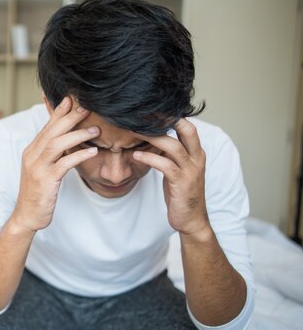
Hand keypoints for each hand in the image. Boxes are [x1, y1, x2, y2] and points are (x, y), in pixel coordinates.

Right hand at [12, 97, 98, 231]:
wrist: (27, 215)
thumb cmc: (39, 191)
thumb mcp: (43, 167)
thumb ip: (52, 152)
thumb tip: (65, 137)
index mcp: (32, 150)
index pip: (47, 126)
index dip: (59, 111)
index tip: (72, 99)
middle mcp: (32, 156)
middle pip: (51, 131)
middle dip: (70, 117)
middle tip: (87, 107)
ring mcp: (37, 168)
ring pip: (56, 144)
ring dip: (77, 134)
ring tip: (95, 129)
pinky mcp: (45, 181)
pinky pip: (63, 164)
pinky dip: (78, 155)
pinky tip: (92, 151)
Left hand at [132, 118, 209, 236]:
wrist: (191, 219)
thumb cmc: (181, 193)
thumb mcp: (176, 170)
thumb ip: (170, 154)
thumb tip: (153, 138)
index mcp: (196, 153)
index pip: (188, 127)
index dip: (172, 116)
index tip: (152, 110)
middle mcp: (196, 158)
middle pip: (187, 130)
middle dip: (167, 119)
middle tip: (144, 113)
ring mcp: (190, 170)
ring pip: (173, 146)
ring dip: (152, 137)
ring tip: (133, 131)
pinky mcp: (182, 183)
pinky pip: (165, 165)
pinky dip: (149, 158)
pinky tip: (136, 155)